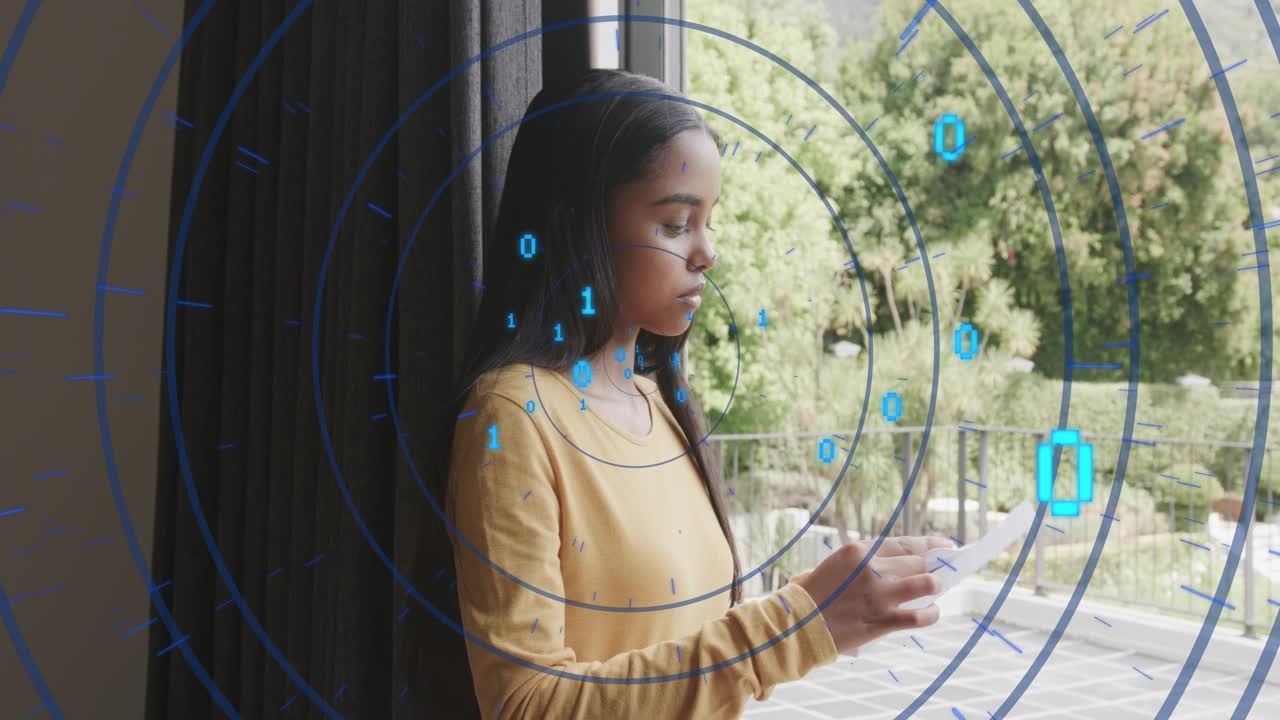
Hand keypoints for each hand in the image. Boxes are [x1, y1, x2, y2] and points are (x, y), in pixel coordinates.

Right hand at [794, 535, 953, 654]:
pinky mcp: (882, 620)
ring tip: (936, 589)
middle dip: (934, 566)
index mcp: (859, 551)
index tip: (945, 545)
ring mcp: (879, 596)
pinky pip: (919, 616)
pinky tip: (931, 612)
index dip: (929, 544)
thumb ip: (867, 560)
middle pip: (918, 562)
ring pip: (926, 584)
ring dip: (935, 585)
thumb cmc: (817, 592)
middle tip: (941, 571)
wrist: (798, 622)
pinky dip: (931, 613)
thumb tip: (901, 563)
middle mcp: (872, 570)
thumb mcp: (838, 564)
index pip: (904, 543)